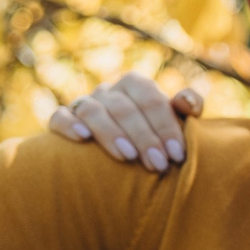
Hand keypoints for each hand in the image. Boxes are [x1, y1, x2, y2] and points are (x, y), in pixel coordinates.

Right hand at [45, 73, 200, 171]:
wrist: (121, 152)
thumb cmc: (155, 133)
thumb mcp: (175, 119)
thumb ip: (188, 106)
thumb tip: (188, 104)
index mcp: (136, 85)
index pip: (151, 99)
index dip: (165, 126)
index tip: (177, 154)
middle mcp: (109, 91)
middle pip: (124, 107)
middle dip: (144, 137)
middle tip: (158, 165)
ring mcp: (84, 103)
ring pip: (93, 111)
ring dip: (111, 133)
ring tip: (128, 157)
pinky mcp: (62, 120)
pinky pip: (60, 117)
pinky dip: (69, 125)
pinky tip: (83, 138)